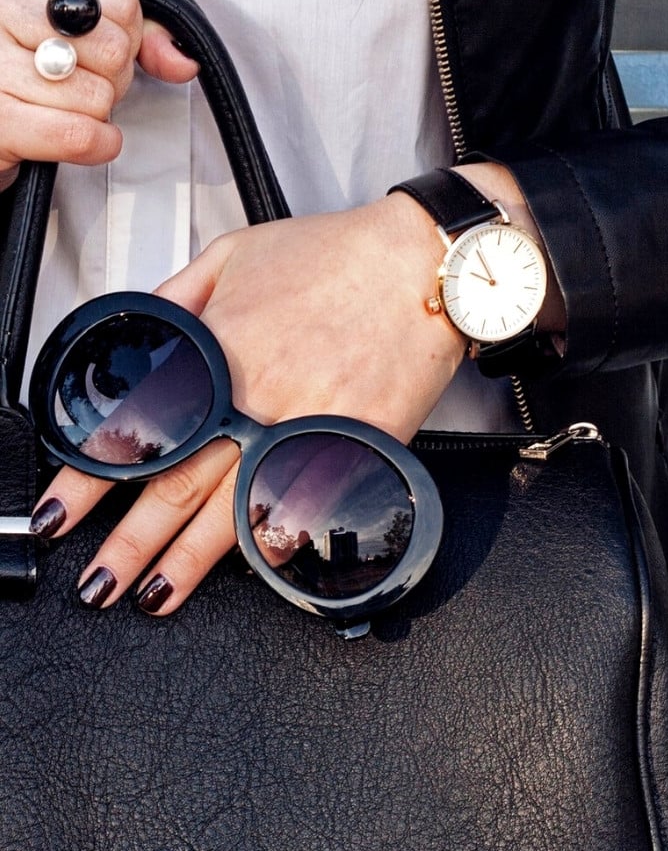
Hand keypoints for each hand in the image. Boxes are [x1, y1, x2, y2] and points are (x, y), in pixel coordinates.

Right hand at [0, 0, 196, 190]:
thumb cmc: (20, 60)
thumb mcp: (70, 20)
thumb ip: (136, 33)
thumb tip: (184, 64)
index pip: (118, 1)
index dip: (128, 38)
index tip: (102, 53)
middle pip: (111, 51)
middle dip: (112, 80)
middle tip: (82, 84)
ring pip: (95, 97)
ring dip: (95, 114)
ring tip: (65, 106)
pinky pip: (76, 134)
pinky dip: (96, 144)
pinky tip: (89, 139)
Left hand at [31, 193, 465, 612]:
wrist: (423, 267)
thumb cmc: (336, 257)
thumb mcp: (232, 255)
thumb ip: (174, 301)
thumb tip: (135, 344)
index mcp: (217, 350)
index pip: (136, 428)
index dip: (89, 478)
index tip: (60, 512)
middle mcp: (256, 398)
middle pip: (177, 486)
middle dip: (128, 544)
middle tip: (97, 581)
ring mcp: (305, 430)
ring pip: (234, 511)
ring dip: (188, 563)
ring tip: (154, 596)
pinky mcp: (351, 450)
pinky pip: (306, 510)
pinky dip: (275, 546)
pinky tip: (248, 572)